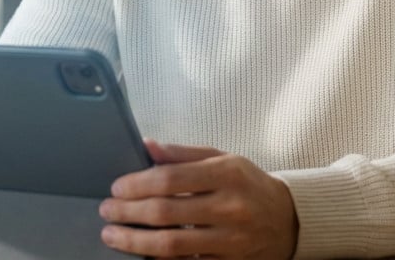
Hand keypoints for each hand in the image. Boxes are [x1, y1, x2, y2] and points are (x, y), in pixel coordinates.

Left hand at [99, 139, 297, 258]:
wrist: (288, 219)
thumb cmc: (248, 184)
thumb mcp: (222, 158)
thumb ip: (182, 153)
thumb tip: (146, 145)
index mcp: (227, 174)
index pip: (170, 179)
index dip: (137, 184)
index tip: (117, 188)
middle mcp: (230, 207)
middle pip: (166, 212)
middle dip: (128, 212)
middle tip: (107, 211)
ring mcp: (231, 240)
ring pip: (172, 245)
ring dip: (135, 241)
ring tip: (113, 234)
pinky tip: (142, 253)